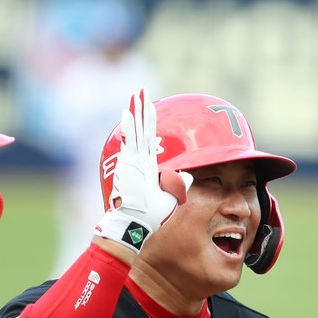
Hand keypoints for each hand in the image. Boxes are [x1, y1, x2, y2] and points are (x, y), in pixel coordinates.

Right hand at [95, 89, 188, 252]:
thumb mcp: (171, 196)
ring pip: (136, 130)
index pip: (149, 140)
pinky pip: (130, 140)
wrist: (135, 224)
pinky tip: (129, 111)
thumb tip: (189, 174)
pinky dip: (129, 126)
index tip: (150, 109)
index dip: (149, 124)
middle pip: (142, 130)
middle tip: (141, 93)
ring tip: (136, 95)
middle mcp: (138, 160)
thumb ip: (179, 183)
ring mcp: (132, 160)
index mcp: (147, 167)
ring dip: (136, 112)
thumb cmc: (152, 215)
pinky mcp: (128, 163)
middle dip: (141, 111)